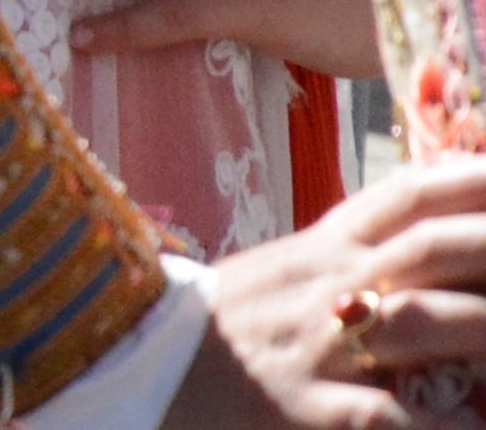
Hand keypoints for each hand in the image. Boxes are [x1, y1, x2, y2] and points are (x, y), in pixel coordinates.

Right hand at [168, 160, 485, 425]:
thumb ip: (352, 253)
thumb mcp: (285, 270)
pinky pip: (382, 419)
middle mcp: (325, 284)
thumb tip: (431, 242)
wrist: (135, 361)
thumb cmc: (228, 322)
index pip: (407, 196)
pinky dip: (435, 428)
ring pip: (418, 324)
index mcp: (322, 246)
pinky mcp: (305, 408)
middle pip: (428, 248)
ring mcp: (317, 345)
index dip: (473, 182)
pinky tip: (470, 429)